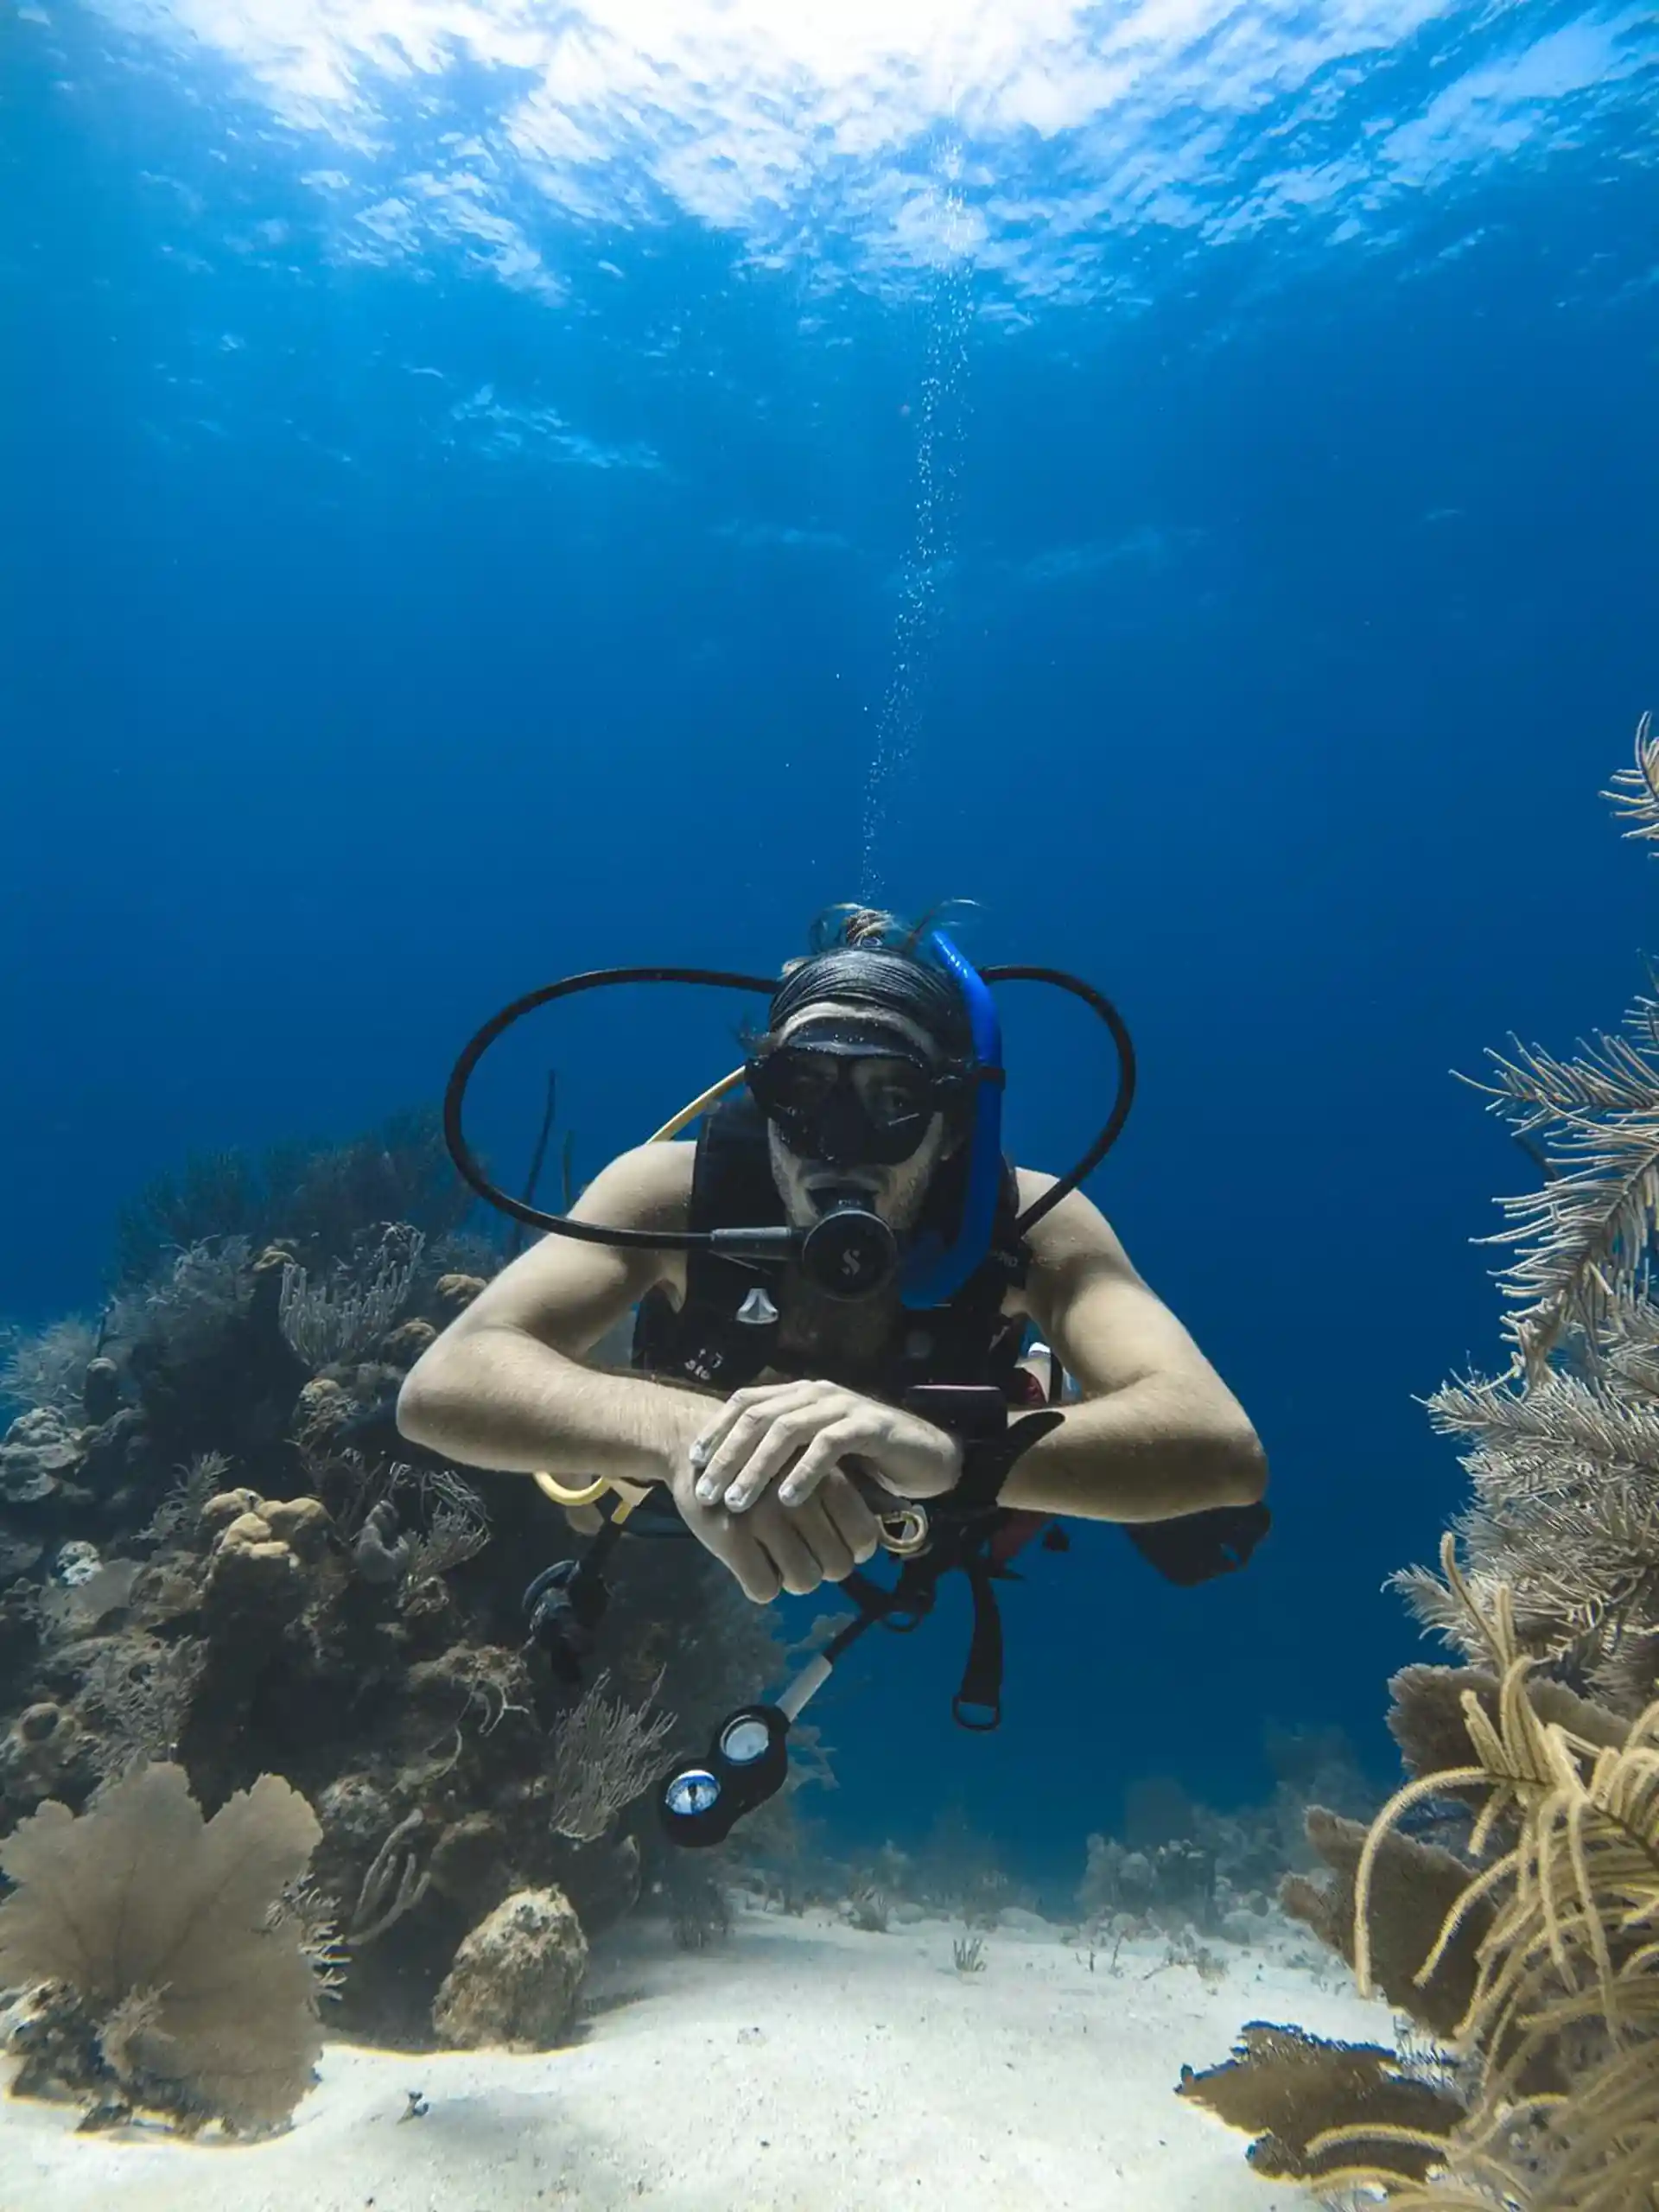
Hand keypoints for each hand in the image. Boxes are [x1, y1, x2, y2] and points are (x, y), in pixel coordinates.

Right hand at [668, 1457, 882, 1603]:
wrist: (691, 1444)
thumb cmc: (759, 1458)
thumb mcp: (805, 1460)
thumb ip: (842, 1487)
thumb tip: (888, 1520)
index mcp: (823, 1477)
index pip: (863, 1535)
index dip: (854, 1550)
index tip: (836, 1547)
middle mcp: (799, 1499)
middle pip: (837, 1567)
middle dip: (824, 1568)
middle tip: (805, 1556)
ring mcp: (763, 1520)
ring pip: (803, 1582)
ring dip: (794, 1578)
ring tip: (778, 1559)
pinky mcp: (730, 1538)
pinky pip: (763, 1589)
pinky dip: (761, 1584)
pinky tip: (752, 1563)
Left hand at [688, 1378, 964, 1514]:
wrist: (926, 1454)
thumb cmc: (865, 1459)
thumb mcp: (814, 1452)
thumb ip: (781, 1452)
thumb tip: (729, 1476)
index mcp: (799, 1393)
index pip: (746, 1402)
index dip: (716, 1430)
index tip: (693, 1463)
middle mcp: (816, 1392)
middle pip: (759, 1417)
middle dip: (727, 1455)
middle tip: (706, 1491)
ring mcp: (842, 1406)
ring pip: (787, 1430)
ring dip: (756, 1467)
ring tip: (736, 1500)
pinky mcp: (868, 1425)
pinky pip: (828, 1446)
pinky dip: (803, 1473)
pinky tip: (787, 1500)